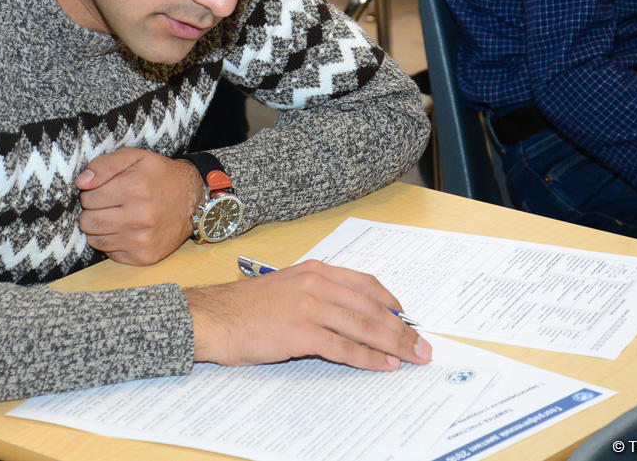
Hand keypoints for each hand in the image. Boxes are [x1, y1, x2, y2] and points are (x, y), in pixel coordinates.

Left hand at [77, 147, 202, 265]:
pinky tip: (127, 230)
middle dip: (93, 211)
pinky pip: (110, 253)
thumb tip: (81, 183)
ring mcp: (142, 239)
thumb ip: (104, 165)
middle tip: (110, 204)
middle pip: (87, 221)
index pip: (87, 198)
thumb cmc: (159, 176)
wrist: (192, 201)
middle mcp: (140, 216)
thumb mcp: (135, 157)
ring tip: (117, 216)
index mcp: (136, 187)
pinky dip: (113, 242)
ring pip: (95, 240)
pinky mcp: (144, 256)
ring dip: (101, 228)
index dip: (92, 192)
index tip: (106, 190)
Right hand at [186, 260, 432, 369]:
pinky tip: (382, 366)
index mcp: (315, 270)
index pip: (366, 284)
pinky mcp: (301, 332)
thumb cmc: (245, 308)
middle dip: (402, 329)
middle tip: (422, 346)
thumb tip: (350, 316)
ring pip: (364, 327)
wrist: (213, 317)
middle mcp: (316, 284)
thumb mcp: (286, 288)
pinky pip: (344, 347)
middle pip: (372, 307)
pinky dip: (368, 358)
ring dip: (393, 345)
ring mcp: (309, 307)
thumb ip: (317, 295)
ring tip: (411, 358)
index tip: (407, 318)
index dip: (392, 303)